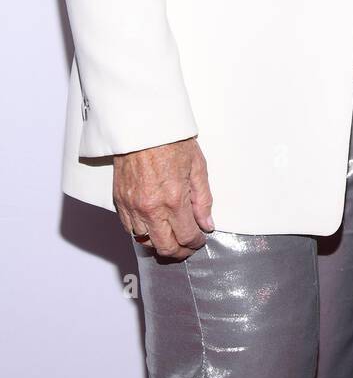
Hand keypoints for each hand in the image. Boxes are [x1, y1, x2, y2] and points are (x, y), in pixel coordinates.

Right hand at [114, 137, 214, 259]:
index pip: (186, 237)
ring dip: (160, 243)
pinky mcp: (120, 201)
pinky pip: (129, 230)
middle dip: (180, 251)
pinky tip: (153, 227)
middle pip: (165, 247)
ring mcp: (133, 206)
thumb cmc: (171, 140)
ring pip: (145, 242)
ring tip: (171, 237)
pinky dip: (142, 233)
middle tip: (187, 245)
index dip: (196, 242)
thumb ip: (203, 200)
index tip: (200, 239)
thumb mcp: (197, 166)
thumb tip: (206, 224)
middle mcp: (151, 208)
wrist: (142, 126)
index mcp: (174, 199)